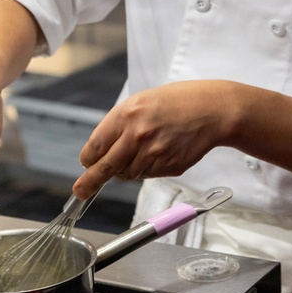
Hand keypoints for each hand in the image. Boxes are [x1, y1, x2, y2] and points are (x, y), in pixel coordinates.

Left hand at [73, 81, 234, 198]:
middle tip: (80, 191)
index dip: (88, 158)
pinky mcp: (168, 167)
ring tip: (143, 150)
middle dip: (90, 182)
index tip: (85, 164)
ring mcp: (154, 153)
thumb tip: (100, 149)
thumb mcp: (142, 101)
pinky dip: (146, 169)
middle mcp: (137, 135)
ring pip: (127, 174)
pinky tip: (159, 152)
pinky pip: (147, 175)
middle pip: (105, 167)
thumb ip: (120, 123)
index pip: (96, 146)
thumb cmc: (177, 101)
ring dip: (127, 169)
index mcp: (127, 114)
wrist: (212, 110)